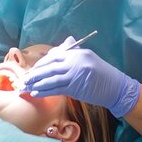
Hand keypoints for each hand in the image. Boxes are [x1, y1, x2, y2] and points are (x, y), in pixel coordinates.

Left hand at [23, 36, 139, 117]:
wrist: (116, 87)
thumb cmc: (102, 73)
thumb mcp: (89, 58)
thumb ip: (73, 53)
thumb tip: (59, 48)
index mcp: (78, 53)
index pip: (55, 55)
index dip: (42, 63)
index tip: (33, 69)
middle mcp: (75, 62)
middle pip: (50, 66)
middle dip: (36, 73)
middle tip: (25, 78)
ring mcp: (75, 75)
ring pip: (51, 78)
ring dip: (37, 83)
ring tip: (26, 86)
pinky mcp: (75, 88)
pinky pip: (56, 89)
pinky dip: (45, 91)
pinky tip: (36, 93)